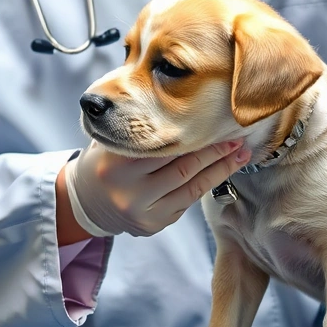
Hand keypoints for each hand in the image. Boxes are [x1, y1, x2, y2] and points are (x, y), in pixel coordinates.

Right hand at [58, 138, 249, 240]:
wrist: (86, 202)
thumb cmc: (103, 162)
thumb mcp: (108, 141)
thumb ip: (134, 127)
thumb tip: (173, 101)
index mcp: (115, 165)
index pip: (162, 148)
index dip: (193, 136)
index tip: (215, 122)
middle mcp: (130, 192)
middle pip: (182, 168)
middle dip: (214, 152)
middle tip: (236, 137)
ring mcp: (143, 211)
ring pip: (191, 188)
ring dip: (220, 170)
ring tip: (240, 153)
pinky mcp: (154, 224)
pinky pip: (186, 202)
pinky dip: (206, 185)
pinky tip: (222, 171)